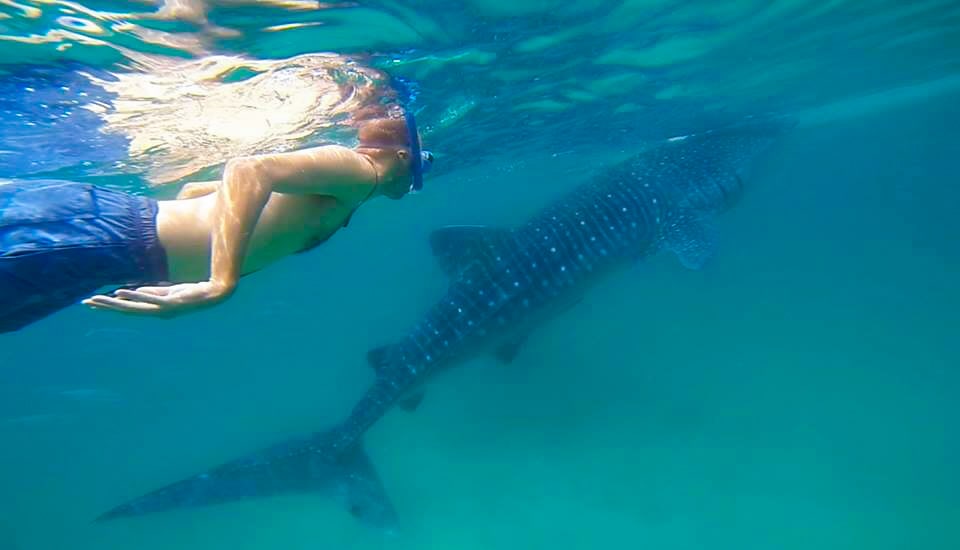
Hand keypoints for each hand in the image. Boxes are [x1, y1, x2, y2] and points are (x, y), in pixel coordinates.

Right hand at [83, 281, 230, 316]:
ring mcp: (162, 308)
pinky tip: (121, 293)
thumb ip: (150, 293)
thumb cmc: (190, 293)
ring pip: (133, 307)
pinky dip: (134, 296)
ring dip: (113, 303)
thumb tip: (129, 293)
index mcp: (154, 309)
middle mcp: (156, 312)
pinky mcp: (170, 302)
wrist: (212, 294)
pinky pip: (149, 299)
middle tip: (86, 303)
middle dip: (105, 307)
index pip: (126, 309)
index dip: (109, 307)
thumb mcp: (166, 292)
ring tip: (97, 299)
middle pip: (125, 310)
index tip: (92, 304)